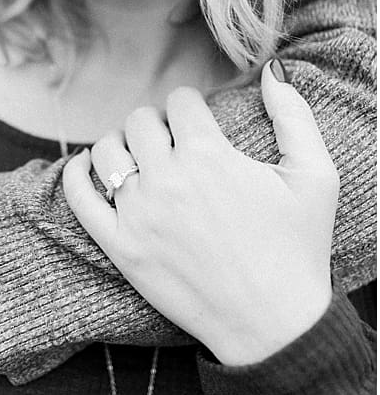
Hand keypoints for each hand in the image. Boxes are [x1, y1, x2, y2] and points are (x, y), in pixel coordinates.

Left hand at [63, 62, 337, 364]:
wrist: (273, 324)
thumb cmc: (298, 250)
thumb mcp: (316, 178)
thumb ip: (295, 117)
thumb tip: (274, 71)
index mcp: (209, 155)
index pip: (180, 102)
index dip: (191, 107)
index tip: (197, 122)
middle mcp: (167, 179)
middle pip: (140, 121)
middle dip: (157, 123)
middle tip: (170, 140)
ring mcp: (138, 213)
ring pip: (107, 151)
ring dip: (120, 144)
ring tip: (137, 154)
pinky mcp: (119, 245)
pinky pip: (80, 197)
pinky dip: (78, 174)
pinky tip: (87, 166)